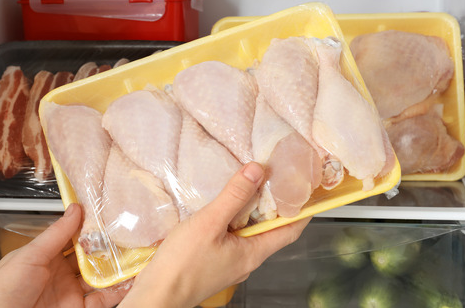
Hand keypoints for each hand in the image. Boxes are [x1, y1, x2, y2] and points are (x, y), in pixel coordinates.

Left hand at [0, 203, 127, 307]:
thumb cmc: (1, 292)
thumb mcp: (29, 256)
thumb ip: (55, 234)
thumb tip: (75, 210)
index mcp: (45, 256)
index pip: (73, 237)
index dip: (91, 227)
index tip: (109, 215)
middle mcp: (60, 273)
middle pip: (91, 257)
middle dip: (109, 247)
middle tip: (128, 235)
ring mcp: (70, 293)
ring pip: (100, 278)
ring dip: (117, 269)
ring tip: (135, 256)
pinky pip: (102, 301)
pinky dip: (118, 292)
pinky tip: (128, 281)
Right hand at [118, 162, 310, 307]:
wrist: (157, 295)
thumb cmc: (183, 265)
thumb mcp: (210, 222)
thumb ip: (234, 196)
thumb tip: (257, 170)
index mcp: (253, 253)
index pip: (290, 230)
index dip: (302, 210)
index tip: (307, 190)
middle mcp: (246, 260)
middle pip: (270, 230)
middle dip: (274, 205)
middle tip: (274, 178)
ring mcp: (230, 263)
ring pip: (249, 233)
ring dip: (251, 211)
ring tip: (248, 186)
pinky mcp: (214, 263)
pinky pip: (232, 238)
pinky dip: (233, 220)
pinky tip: (221, 208)